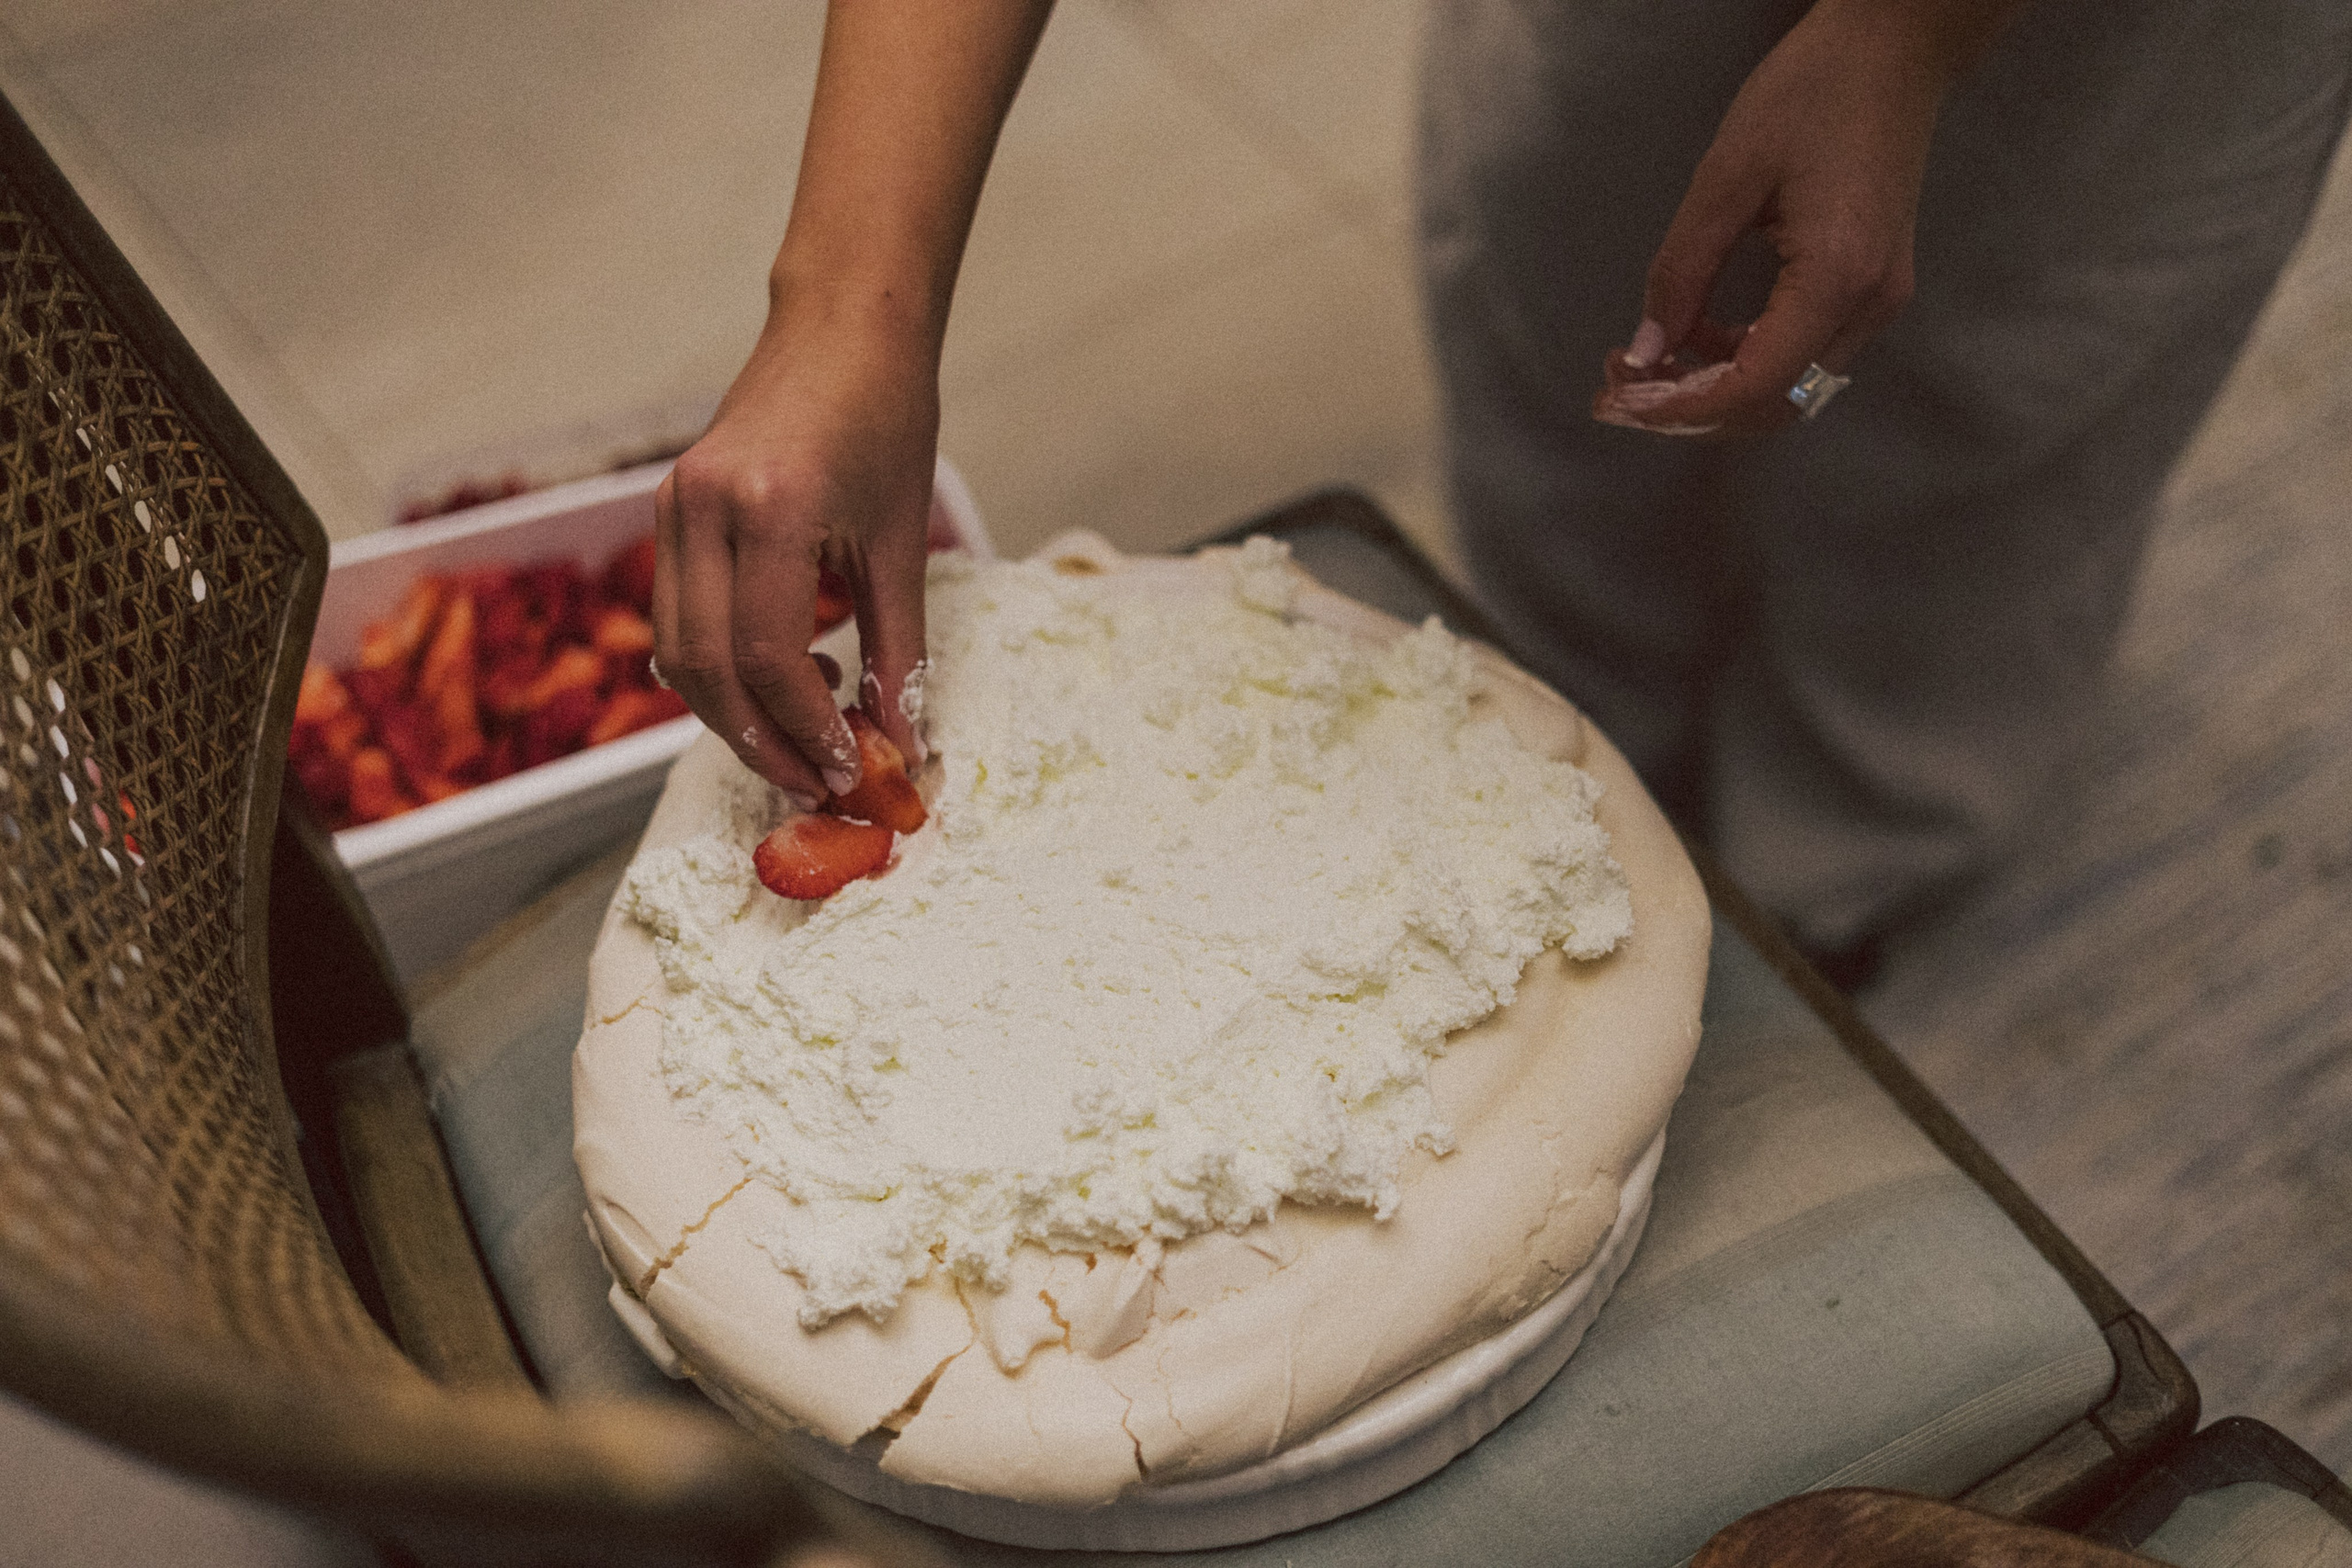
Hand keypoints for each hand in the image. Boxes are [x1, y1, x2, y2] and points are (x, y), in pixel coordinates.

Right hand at [654, 296, 937, 808]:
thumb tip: (904, 741)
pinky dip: (722, 669)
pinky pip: (681, 617)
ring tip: (807, 739)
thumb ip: (899, 649)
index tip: (852, 770)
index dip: (807, 728)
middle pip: (707, 669)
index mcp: (768, 507)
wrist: (844, 326)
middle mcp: (704, 507)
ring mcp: (674, 505)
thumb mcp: (904, 540)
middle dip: (762, 740)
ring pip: (679, 653)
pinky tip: (787, 679)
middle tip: (821, 782)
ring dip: (736, 714)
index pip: (768, 657)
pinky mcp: (669, 509)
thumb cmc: (887, 417)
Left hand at [1593, 0, 2020, 435]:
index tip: (1621, 400)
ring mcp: (1880, 300)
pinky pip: (1805, 355)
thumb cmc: (1811, 94)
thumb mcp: (1726, 177)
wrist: (1893, 51)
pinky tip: (1700, 334)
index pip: (1755, 385)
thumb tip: (1643, 352)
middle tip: (1624, 388)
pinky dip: (1748, 361)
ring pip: (1791, 390)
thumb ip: (1681, 272)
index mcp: (1837, 275)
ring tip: (1651, 363)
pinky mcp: (1874, 289)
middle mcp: (1869, 304)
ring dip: (1719, 390)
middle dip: (1695, 411)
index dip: (1683, 409)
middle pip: (1777, 405)